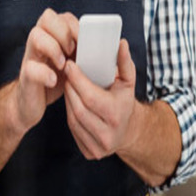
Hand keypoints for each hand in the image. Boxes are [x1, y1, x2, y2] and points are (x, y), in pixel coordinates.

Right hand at [13, 8, 78, 131]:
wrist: (34, 103)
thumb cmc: (58, 79)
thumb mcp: (74, 63)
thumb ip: (86, 52)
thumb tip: (115, 48)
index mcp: (54, 35)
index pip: (63, 17)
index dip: (76, 25)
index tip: (87, 40)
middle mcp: (40, 41)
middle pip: (47, 18)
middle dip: (64, 33)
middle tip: (73, 51)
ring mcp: (31, 56)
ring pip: (36, 35)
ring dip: (53, 48)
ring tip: (63, 64)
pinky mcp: (25, 75)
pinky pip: (30, 67)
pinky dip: (45, 73)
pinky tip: (54, 81)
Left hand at [63, 38, 136, 159]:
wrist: (129, 130)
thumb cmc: (125, 100)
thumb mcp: (128, 80)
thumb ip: (124, 61)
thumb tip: (120, 43)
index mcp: (117, 115)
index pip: (90, 96)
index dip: (77, 80)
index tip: (70, 66)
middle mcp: (108, 134)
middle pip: (78, 108)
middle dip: (70, 89)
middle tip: (67, 74)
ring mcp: (98, 147)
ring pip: (73, 120)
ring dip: (68, 101)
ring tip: (68, 87)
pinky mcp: (90, 153)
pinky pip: (73, 130)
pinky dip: (70, 114)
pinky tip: (72, 103)